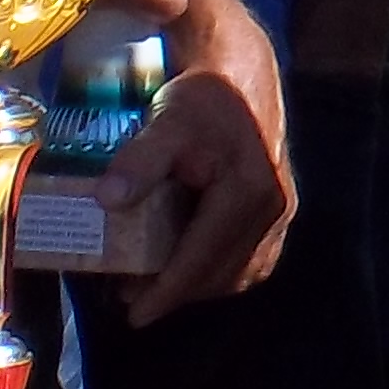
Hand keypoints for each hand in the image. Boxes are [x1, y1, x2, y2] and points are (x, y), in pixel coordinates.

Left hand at [104, 8, 294, 323]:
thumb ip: (139, 161)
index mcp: (248, 192)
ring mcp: (282, 209)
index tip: (134, 316)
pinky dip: (221, 270)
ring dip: (199, 284)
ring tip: (155, 283)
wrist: (241, 72)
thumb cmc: (202, 98)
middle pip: (222, 272)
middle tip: (129, 296)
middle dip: (177, 291)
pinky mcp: (280, 205)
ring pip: (241, 269)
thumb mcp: (166, 122)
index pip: (203, 259)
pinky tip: (192, 265)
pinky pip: (254, 257)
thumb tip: (106, 200)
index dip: (167, 293)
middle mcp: (274, 206)